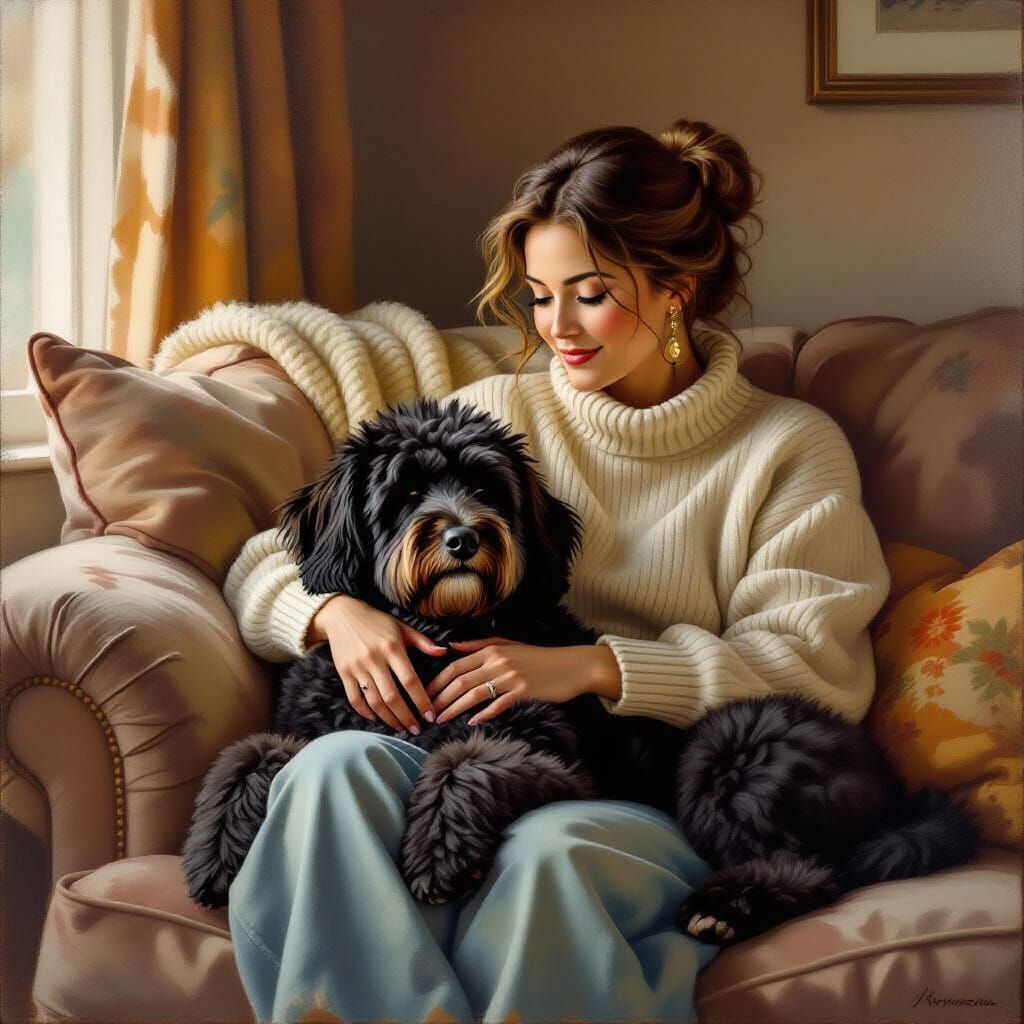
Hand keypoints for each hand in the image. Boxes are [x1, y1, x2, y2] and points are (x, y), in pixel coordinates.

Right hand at [308, 595, 445, 732]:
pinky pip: (355, 699)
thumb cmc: (377, 621)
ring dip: (389, 719)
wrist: (341, 614)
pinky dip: (366, 712)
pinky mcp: (343, 673)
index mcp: (392, 647)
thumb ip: (422, 642)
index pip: (410, 680)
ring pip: (374, 701)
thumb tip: (443, 652)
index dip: (421, 701)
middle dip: (406, 717)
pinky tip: (378, 719)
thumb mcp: (401, 627)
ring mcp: (357, 667)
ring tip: (401, 727)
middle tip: (417, 730)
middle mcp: (374, 659)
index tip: (430, 716)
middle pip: (392, 696)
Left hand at [425, 637, 591, 725]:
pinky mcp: (523, 691)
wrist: (572, 666)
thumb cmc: (539, 657)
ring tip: (441, 720)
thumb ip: (478, 645)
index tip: (424, 695)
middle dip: (440, 697)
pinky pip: (498, 704)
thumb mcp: (508, 644)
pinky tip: (472, 722)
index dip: (437, 681)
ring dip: (455, 708)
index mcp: (492, 649)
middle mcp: (498, 661)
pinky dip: (484, 714)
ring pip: (474, 693)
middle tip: (427, 713)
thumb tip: (451, 646)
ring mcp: (510, 676)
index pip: (455, 665)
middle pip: (460, 680)